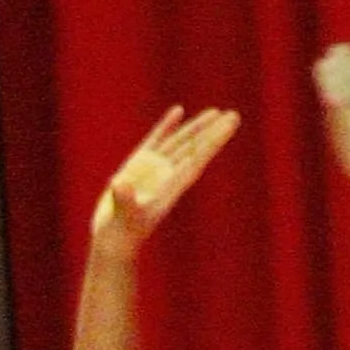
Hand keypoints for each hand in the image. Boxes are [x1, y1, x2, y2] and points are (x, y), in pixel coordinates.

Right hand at [90, 105, 235, 252]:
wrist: (115, 238)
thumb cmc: (123, 231)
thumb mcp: (125, 215)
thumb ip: (125, 200)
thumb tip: (122, 183)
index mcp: (172, 185)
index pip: (197, 158)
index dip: (213, 141)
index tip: (229, 126)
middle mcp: (168, 174)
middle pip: (195, 147)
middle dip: (214, 131)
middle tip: (234, 115)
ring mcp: (155, 168)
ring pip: (181, 141)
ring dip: (197, 127)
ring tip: (215, 112)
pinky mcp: (139, 165)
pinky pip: (157, 139)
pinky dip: (167, 126)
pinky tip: (179, 111)